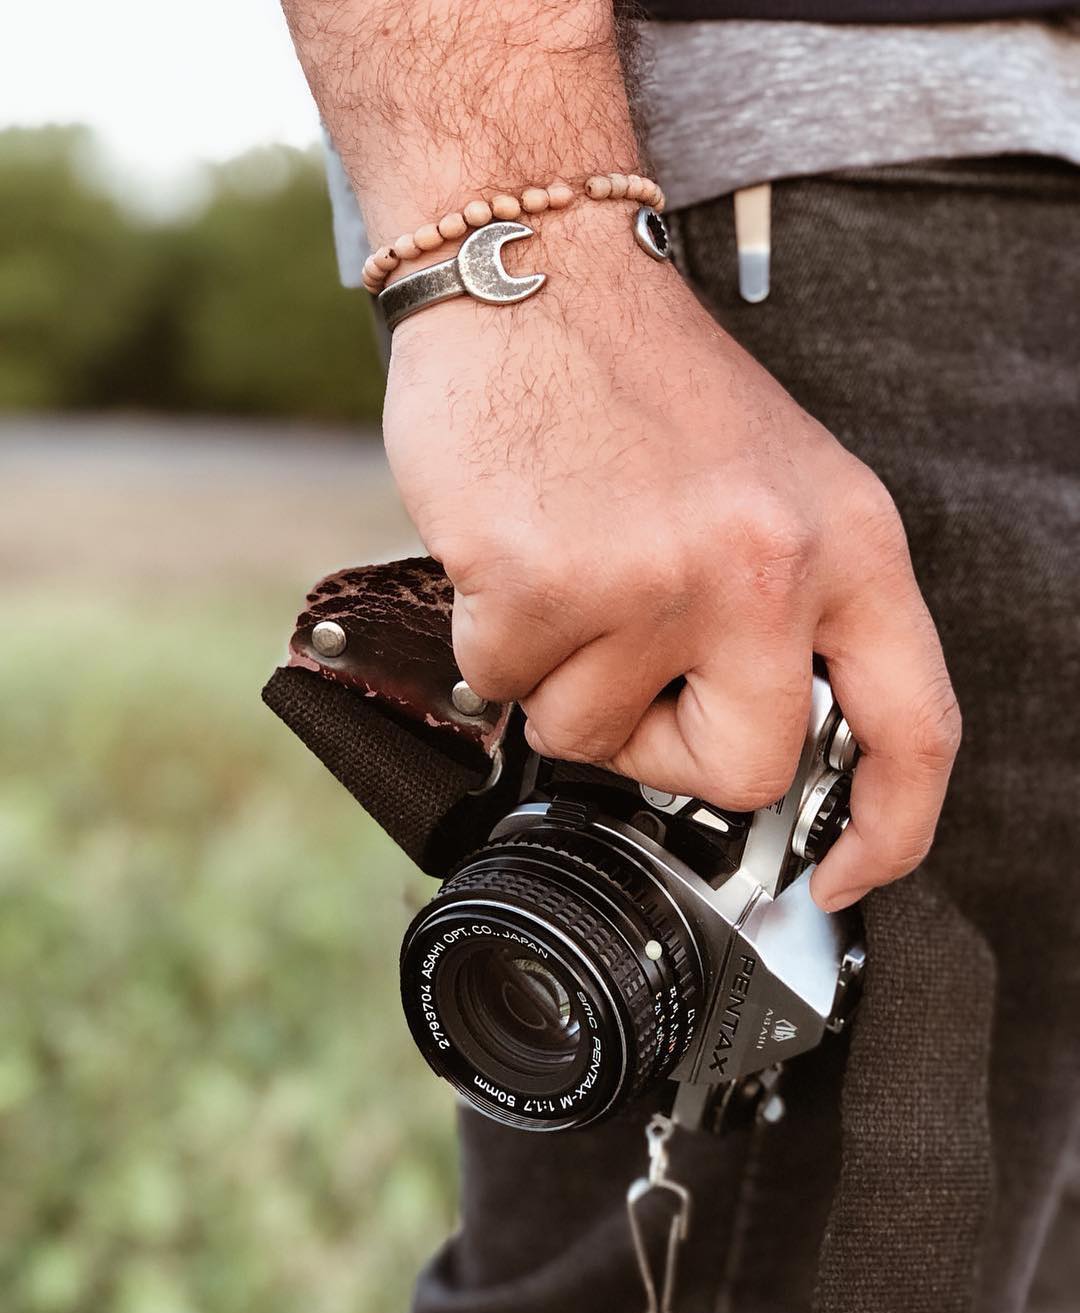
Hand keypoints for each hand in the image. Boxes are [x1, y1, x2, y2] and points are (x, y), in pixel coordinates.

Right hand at [382, 208, 960, 908]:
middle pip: (736, 768)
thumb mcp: (772, 489)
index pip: (915, 728)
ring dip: (560, 674)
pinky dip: (491, 636)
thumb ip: (789, 618)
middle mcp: (767, 567)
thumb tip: (759, 748)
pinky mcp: (545, 580)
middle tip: (629, 669)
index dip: (890, 830)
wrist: (539, 272)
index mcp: (847, 543)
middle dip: (666, 747)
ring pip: (590, 733)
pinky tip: (507, 550)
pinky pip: (503, 682)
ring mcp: (655, 576)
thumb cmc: (645, 387)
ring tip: (563, 566)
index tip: (842, 872)